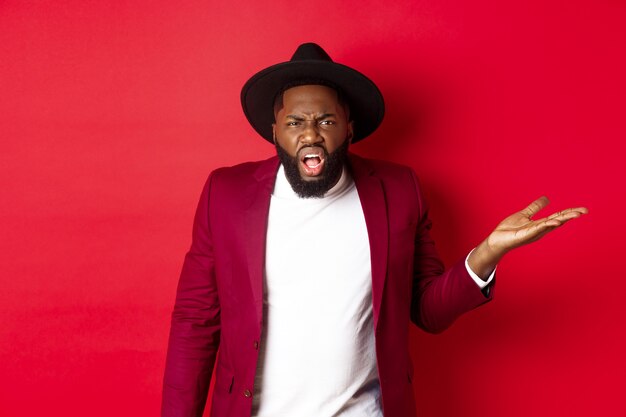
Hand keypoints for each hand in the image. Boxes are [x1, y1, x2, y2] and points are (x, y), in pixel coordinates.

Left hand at [468, 196, 587, 278]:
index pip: (558, 217)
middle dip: (571, 216)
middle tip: (584, 211)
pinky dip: (546, 225)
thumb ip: (535, 208)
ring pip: (551, 224)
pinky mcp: (525, 235)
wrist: (497, 239)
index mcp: (541, 224)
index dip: (570, 212)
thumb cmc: (510, 229)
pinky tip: (554, 222)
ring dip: (563, 219)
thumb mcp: (524, 215)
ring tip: (575, 214)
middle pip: (558, 220)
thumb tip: (547, 198)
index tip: (583, 209)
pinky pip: (537, 229)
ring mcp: (534, 232)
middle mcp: (540, 229)